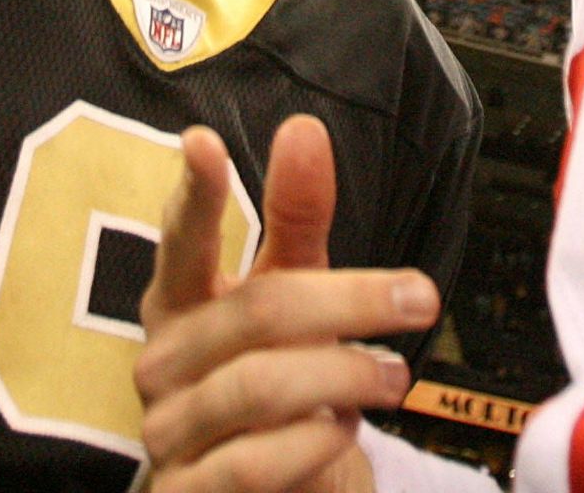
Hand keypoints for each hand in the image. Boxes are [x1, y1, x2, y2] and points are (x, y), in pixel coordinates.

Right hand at [136, 116, 440, 492]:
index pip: (182, 241)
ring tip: (390, 378)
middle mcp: (162, 361)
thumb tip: (303, 128)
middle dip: (352, 301)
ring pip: (262, 386)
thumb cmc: (280, 372)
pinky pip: (255, 464)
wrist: (273, 490)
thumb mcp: (295, 287)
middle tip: (421, 298)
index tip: (202, 141)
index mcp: (182, 301)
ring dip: (345, 379)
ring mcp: (168, 432)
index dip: (195, 194)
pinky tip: (338, 435)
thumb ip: (298, 216)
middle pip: (261, 309)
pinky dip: (314, 445)